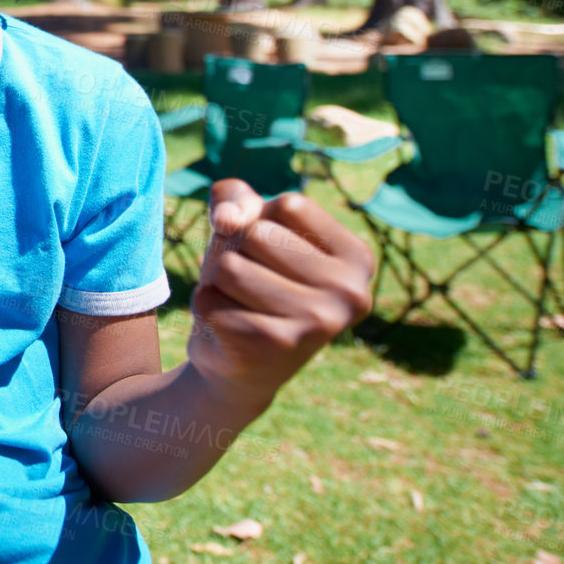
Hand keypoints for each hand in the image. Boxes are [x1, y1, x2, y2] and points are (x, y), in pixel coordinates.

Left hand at [187, 180, 375, 410]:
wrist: (239, 366)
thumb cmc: (250, 282)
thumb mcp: (247, 226)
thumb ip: (235, 198)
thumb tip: (227, 218)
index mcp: (357, 258)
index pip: (290, 205)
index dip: (261, 221)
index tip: (272, 257)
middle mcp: (350, 292)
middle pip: (256, 233)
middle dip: (235, 252)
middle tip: (251, 286)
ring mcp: (317, 322)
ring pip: (229, 266)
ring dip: (217, 282)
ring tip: (238, 305)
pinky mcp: (274, 346)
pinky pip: (210, 300)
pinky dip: (206, 309)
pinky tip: (228, 331)